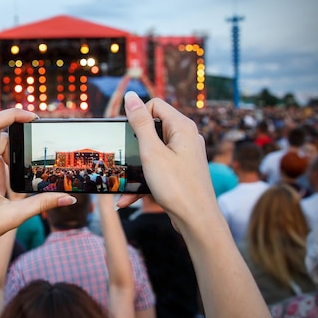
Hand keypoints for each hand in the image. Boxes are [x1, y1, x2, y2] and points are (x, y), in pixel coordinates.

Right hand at [117, 92, 217, 230]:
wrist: (197, 221)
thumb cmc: (177, 186)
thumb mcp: (151, 152)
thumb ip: (140, 123)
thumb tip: (131, 96)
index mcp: (182, 127)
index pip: (155, 105)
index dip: (138, 117)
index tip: (128, 136)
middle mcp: (186, 138)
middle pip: (152, 128)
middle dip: (134, 145)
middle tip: (123, 158)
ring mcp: (185, 156)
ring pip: (153, 152)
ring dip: (136, 167)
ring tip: (121, 183)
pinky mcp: (181, 172)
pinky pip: (158, 169)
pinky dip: (144, 181)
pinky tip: (128, 199)